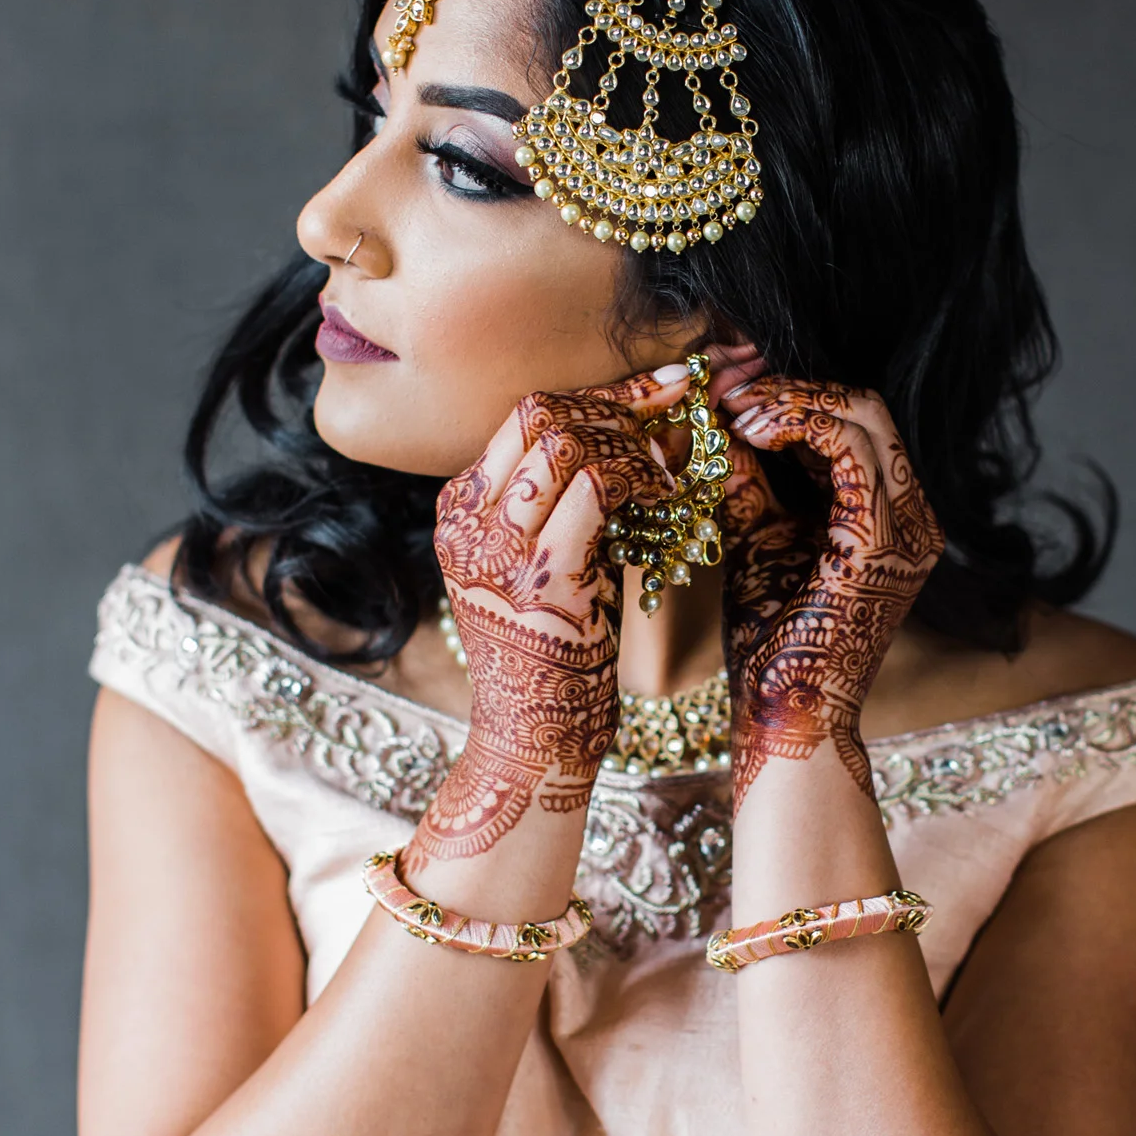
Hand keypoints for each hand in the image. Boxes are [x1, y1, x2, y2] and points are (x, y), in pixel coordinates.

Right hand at [409, 374, 681, 861]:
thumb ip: (561, 506)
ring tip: (674, 461)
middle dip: (619, 402)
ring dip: (634, 439)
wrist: (533, 744)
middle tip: (677, 408)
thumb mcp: (538, 568)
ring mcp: (499, 552)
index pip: (522, 416)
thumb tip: (632, 435)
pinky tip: (671, 496)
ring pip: (568, 441)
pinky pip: (597, 488)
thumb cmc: (552, 658)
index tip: (654, 391)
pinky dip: (643, 477)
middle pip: (542, 414)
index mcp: (459, 513)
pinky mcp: (544, 581)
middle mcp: (469, 525)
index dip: (596, 395)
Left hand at [713, 375, 943, 805]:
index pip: (855, 418)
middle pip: (866, 404)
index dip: (791, 389)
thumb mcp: (755, 535)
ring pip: (865, 413)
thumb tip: (714, 410)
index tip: (727, 382)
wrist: (785, 716)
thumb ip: (749, 475)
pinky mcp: (884, 542)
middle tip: (725, 381)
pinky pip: (853, 450)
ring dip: (791, 398)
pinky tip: (751, 430)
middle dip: (789, 383)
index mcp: (889, 514)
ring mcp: (908, 527)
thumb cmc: (768, 639)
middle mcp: (914, 515)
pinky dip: (800, 424)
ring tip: (732, 405)